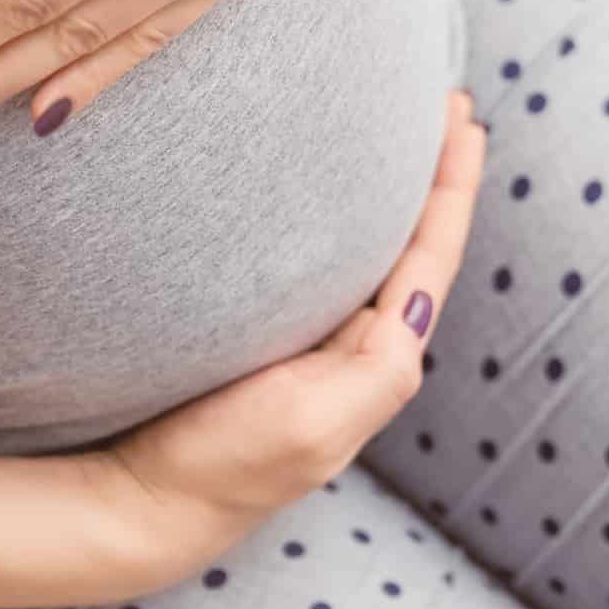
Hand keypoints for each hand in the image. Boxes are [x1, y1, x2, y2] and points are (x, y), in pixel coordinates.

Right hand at [91, 91, 483, 576]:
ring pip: (373, 249)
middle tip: (447, 105)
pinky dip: (346, 219)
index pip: (430, 254)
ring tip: (409, 132)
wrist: (145, 503)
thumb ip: (378, 372)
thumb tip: (415, 303)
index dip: (451, 186)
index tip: (463, 119)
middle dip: (434, 175)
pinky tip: (335, 193)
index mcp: (379, 359)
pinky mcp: (270, 339)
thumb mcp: (313, 427)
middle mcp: (358, 347)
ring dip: (395, 191)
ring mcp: (315, 343)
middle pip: (414, 242)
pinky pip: (325, 264)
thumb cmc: (225, 464)